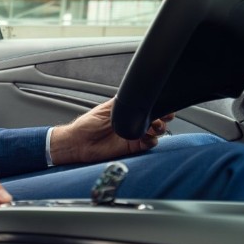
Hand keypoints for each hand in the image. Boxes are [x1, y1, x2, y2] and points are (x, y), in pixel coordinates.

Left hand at [49, 98, 172, 164]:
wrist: (79, 143)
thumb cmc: (87, 125)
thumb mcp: (105, 109)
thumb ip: (120, 104)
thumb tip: (134, 95)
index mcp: (127, 111)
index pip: (146, 107)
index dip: (157, 107)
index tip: (163, 106)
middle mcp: (133, 122)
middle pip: (155, 119)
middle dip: (162, 117)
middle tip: (161, 117)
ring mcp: (134, 135)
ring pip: (155, 132)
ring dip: (159, 129)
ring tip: (154, 127)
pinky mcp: (133, 147)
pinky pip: (148, 144)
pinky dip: (152, 140)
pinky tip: (147, 137)